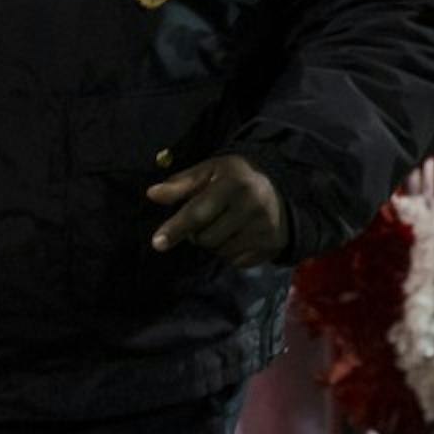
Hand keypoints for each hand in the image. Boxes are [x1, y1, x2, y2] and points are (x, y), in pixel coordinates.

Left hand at [149, 155, 286, 267]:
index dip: (176, 228)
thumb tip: (152, 194)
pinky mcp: (271, 246)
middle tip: (207, 220)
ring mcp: (264, 228)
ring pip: (220, 252)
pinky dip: (231, 253)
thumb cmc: (237, 178)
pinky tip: (239, 236)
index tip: (157, 242)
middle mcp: (252, 206)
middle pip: (206, 238)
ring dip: (215, 244)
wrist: (282, 188)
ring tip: (224, 226)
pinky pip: (236, 261)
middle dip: (198, 234)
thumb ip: (181, 184)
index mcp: (234, 184)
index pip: (198, 212)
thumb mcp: (210, 171)